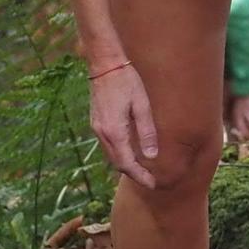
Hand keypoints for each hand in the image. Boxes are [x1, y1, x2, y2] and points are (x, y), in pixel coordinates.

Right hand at [88, 61, 158, 188]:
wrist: (104, 64)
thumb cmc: (127, 81)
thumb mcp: (142, 105)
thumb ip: (147, 132)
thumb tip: (151, 156)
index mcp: (114, 131)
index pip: (127, 163)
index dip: (140, 176)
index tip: (153, 184)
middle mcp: (102, 133)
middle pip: (117, 163)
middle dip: (133, 174)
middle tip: (150, 180)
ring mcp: (96, 128)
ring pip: (111, 155)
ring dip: (125, 164)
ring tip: (142, 169)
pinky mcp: (96, 122)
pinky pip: (108, 145)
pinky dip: (119, 153)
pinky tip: (129, 152)